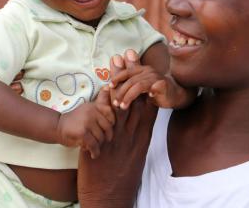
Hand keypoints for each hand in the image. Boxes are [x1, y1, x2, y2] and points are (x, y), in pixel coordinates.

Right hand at [57, 89, 114, 158]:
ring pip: (100, 137)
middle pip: (107, 127)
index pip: (110, 113)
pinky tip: (93, 154)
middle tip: (102, 142)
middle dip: (106, 137)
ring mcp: (87, 122)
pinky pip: (93, 144)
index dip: (111, 123)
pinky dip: (94, 151)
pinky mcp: (83, 132)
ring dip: (98, 145)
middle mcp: (91, 112)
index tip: (106, 129)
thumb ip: (99, 101)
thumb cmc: (75, 120)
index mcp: (94, 106)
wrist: (57, 127)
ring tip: (94, 147)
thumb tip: (107, 87)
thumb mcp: (87, 108)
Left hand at [78, 53, 157, 207]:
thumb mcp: (134, 152)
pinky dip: (104, 103)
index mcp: (142, 136)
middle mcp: (133, 135)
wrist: (110, 197)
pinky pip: (104, 119)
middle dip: (132, 74)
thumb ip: (136, 133)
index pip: (147, 103)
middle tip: (128, 54)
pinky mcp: (102, 145)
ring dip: (118, 82)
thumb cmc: (122, 175)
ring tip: (115, 62)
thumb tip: (135, 116)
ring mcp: (117, 139)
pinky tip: (102, 88)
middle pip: (135, 97)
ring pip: (121, 104)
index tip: (140, 65)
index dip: (143, 82)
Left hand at [110, 49, 190, 108]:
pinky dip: (151, 91)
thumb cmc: (156, 91)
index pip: (126, 72)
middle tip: (115, 103)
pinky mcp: (164, 85)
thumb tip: (111, 83)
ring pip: (139, 85)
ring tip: (123, 106)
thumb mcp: (140, 87)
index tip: (109, 86)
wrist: (176, 94)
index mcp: (141, 70)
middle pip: (130, 80)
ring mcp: (156, 78)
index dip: (117, 78)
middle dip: (121, 92)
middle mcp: (148, 71)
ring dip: (129, 96)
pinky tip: (149, 96)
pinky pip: (155, 87)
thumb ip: (129, 83)